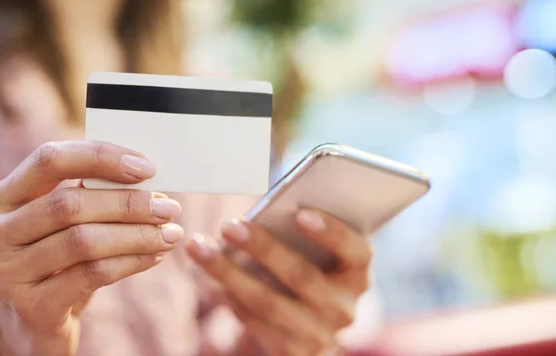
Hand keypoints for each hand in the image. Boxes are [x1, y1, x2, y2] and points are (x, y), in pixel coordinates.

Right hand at [0, 141, 183, 355]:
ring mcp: (5, 273)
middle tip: (170, 208)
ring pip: (83, 241)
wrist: (33, 323)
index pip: (49, 160)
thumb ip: (90, 195)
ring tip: (171, 233)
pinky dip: (132, 261)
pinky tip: (155, 256)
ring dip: (137, 234)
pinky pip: (93, 275)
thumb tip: (149, 179)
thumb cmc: (56, 261)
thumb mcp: (62, 224)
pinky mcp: (31, 307)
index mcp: (0, 199)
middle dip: (129, 203)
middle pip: (69, 204)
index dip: (100, 157)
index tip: (147, 168)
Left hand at [186, 210, 371, 355]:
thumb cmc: (307, 270)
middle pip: (301, 275)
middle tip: (228, 225)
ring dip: (228, 274)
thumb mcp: (315, 253)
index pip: (356, 250)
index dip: (332, 232)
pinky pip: (255, 324)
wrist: (308, 327)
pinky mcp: (294, 354)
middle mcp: (344, 307)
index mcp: (356, 273)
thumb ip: (299, 232)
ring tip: (199, 248)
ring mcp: (320, 335)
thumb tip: (257, 216)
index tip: (299, 213)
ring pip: (268, 303)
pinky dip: (228, 298)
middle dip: (262, 248)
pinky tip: (207, 280)